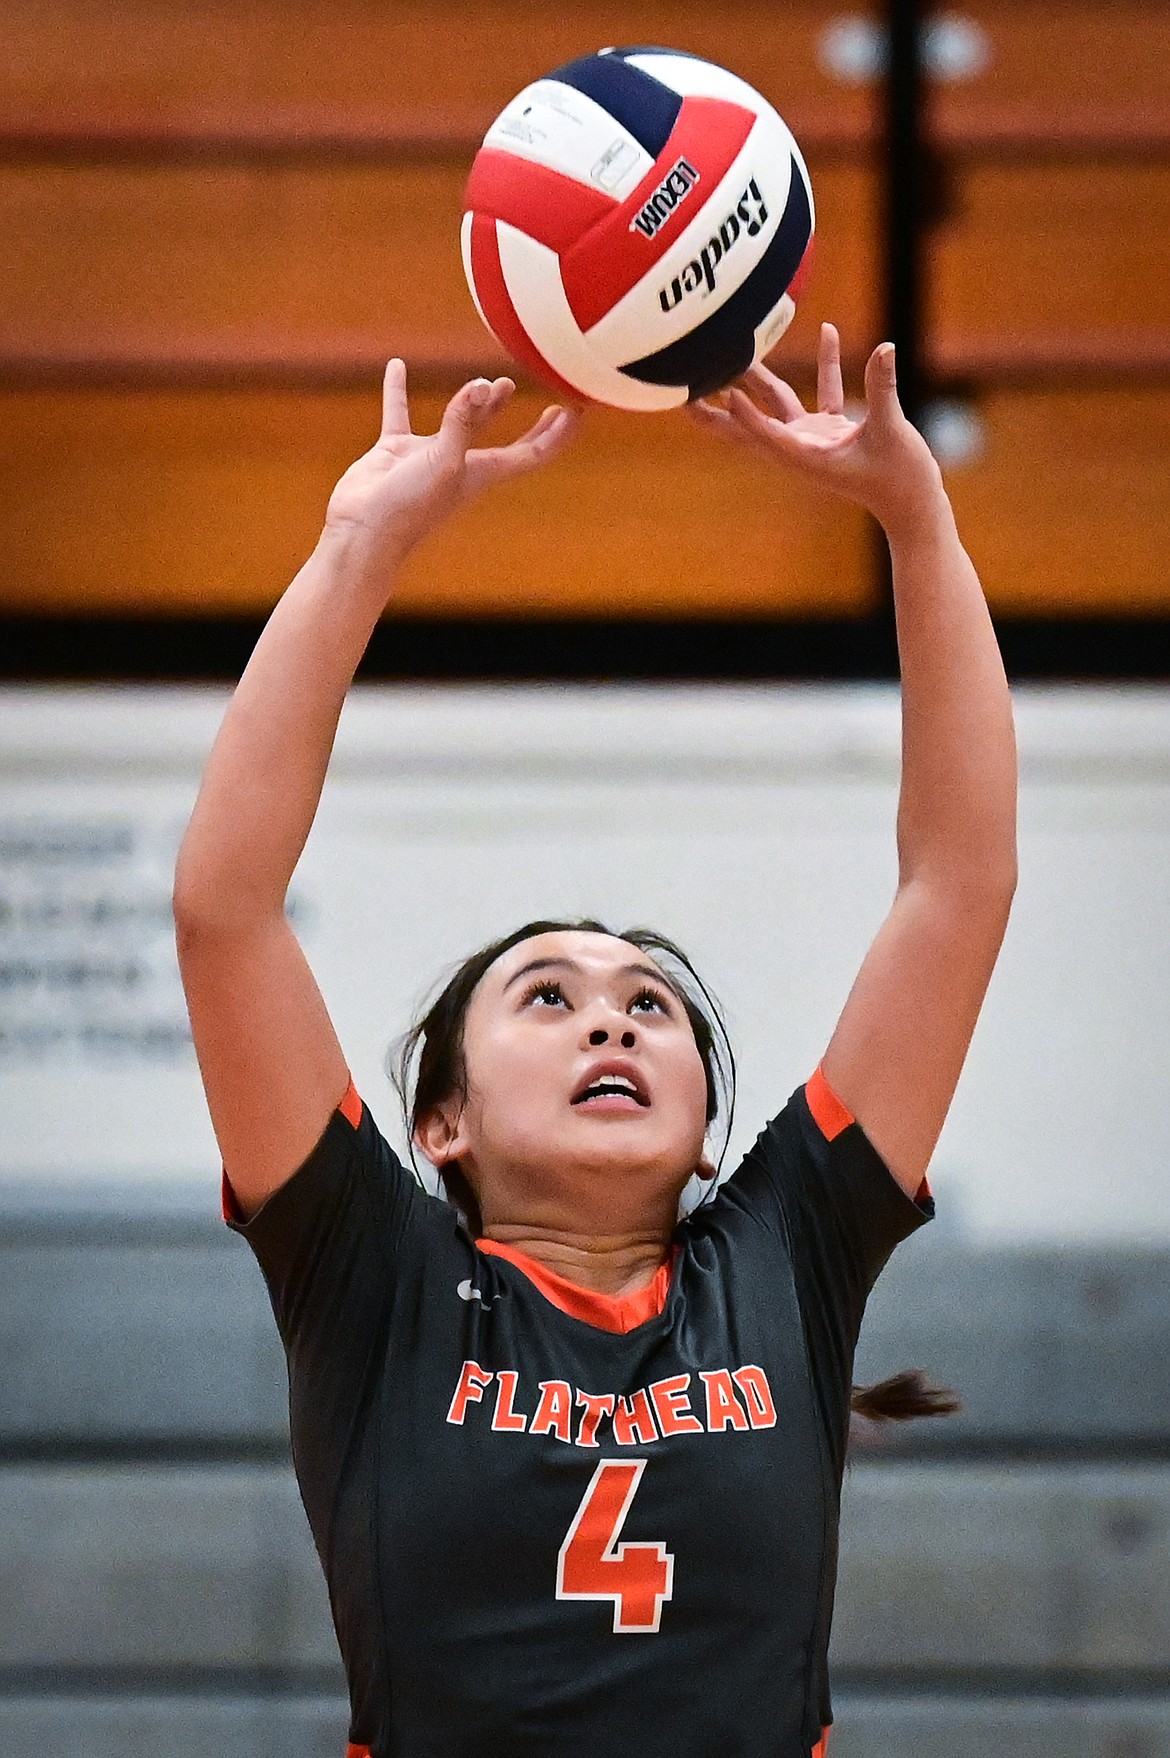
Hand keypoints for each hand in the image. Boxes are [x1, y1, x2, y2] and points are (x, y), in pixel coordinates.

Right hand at [324, 359, 579, 561]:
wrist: (363, 532)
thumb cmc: (409, 507)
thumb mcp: (443, 461)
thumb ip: (463, 422)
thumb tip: (483, 385)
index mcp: (482, 473)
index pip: (532, 452)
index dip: (556, 434)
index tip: (577, 410)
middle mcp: (461, 465)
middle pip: (504, 441)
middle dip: (530, 424)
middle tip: (552, 404)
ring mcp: (428, 457)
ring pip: (458, 423)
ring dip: (476, 403)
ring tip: (492, 381)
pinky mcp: (396, 451)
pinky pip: (399, 414)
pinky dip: (398, 390)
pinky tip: (398, 366)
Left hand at [690, 324, 941, 532]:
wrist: (913, 505)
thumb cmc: (901, 479)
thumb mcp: (892, 431)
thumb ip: (883, 389)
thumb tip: (885, 349)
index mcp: (807, 457)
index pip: (767, 435)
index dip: (745, 415)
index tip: (724, 392)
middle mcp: (801, 449)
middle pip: (749, 426)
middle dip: (717, 411)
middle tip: (683, 391)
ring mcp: (813, 439)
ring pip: (777, 404)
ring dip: (758, 378)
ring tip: (738, 347)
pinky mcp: (832, 430)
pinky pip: (821, 393)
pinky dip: (826, 365)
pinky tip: (827, 331)